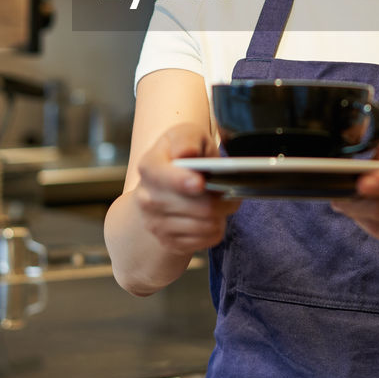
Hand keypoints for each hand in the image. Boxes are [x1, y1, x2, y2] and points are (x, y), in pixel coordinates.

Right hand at [134, 121, 238, 256]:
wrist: (167, 183)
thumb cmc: (183, 155)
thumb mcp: (186, 135)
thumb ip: (186, 139)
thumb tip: (186, 154)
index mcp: (149, 167)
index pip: (164, 178)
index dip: (183, 182)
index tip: (200, 183)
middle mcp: (147, 198)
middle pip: (196, 206)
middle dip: (222, 198)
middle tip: (231, 190)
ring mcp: (155, 223)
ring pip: (205, 225)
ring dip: (222, 214)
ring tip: (223, 201)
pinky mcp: (169, 242)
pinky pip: (206, 240)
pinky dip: (217, 229)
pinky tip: (213, 216)